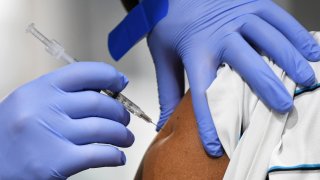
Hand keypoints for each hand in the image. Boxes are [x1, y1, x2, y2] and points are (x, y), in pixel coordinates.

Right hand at [0, 62, 133, 178]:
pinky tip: (118, 156)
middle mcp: (46, 108)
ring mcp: (52, 134)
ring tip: (126, 138)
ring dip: (122, 134)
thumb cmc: (12, 134)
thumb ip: (61, 95)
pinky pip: (99, 154)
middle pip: (99, 102)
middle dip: (120, 112)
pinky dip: (115, 155)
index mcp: (40, 89)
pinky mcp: (57, 162)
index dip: (109, 75)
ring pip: (104, 128)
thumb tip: (101, 91)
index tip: (121, 83)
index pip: (84, 72)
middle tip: (124, 119)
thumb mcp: (30, 103)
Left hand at [148, 0, 319, 155]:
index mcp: (195, 50)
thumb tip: (166, 121)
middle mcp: (219, 34)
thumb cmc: (170, 22)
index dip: (210, 121)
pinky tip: (310, 50)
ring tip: (306, 79)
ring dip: (290, 61)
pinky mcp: (251, 3)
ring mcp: (238, 16)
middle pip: (247, 65)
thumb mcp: (162, 55)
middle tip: (284, 107)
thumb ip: (167, 89)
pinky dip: (296, 34)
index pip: (203, 92)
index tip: (217, 145)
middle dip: (267, 88)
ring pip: (269, 40)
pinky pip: (278, 18)